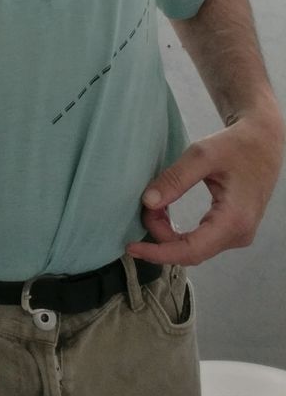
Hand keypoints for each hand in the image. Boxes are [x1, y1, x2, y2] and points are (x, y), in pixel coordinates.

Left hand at [126, 114, 284, 265]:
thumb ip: (175, 179)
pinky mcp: (233, 229)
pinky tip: (164, 214)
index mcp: (234, 220)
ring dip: (168, 234)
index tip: (132, 247)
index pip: (191, 250)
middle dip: (160, 236)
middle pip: (191, 251)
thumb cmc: (236, 146)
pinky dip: (178, 232)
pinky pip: (201, 240)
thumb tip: (147, 202)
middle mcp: (239, 235)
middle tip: (142, 209)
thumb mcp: (202, 155)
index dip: (159, 252)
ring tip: (151, 208)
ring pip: (194, 248)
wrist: (263, 143)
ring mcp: (238, 235)